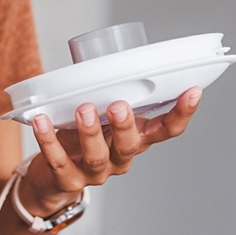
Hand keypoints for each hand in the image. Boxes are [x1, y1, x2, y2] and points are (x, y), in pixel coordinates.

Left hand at [19, 88, 202, 215]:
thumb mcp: (102, 115)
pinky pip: (59, 161)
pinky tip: (43, 121)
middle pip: (130, 146)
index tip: (192, 90)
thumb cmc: (81, 137)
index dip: (182, 113)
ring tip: (83, 109)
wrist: (52, 179)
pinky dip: (49, 140)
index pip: (167, 130)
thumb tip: (103, 54)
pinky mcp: (68, 180)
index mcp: (136, 139)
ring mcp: (96, 173)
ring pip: (97, 157)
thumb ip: (107, 92)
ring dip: (90, 132)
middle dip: (126, 126)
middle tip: (119, 105)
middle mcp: (120, 158)